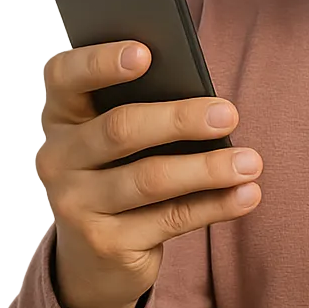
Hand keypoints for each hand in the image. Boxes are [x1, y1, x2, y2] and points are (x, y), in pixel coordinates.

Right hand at [33, 41, 262, 307]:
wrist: (94, 254)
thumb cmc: (122, 165)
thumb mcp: (119, 134)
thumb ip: (148, 104)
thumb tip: (208, 95)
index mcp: (61, 114)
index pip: (65, 76)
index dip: (100, 62)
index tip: (146, 53)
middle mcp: (57, 159)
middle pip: (121, 129)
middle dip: (181, 119)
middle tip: (230, 114)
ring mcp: (75, 206)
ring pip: (151, 179)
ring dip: (208, 168)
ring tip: (251, 161)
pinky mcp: (105, 245)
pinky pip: (171, 219)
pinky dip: (216, 204)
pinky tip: (247, 193)